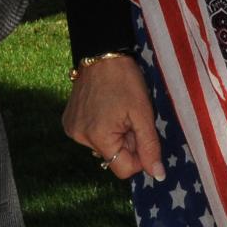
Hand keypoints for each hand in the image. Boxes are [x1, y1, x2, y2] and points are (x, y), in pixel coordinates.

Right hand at [63, 54, 165, 182]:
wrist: (101, 51)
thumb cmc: (124, 79)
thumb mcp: (143, 113)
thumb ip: (149, 146)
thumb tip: (158, 175)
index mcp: (98, 138)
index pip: (123, 169)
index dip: (138, 155)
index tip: (140, 131)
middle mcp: (80, 137)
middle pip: (112, 156)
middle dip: (126, 142)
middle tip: (129, 116)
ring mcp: (72, 129)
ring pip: (103, 146)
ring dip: (114, 134)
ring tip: (116, 109)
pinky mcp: (68, 120)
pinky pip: (91, 135)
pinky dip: (101, 126)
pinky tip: (104, 107)